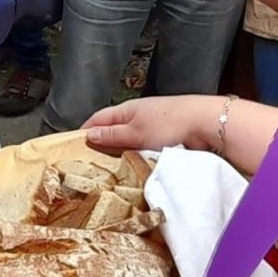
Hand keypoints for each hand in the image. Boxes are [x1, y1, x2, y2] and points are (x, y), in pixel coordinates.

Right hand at [84, 94, 225, 151]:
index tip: (73, 144)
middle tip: (89, 161)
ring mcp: (151, 124)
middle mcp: (137, 114)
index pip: (98, 118)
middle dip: (101, 142)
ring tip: (110, 167)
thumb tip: (90, 134)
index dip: (85, 130)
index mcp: (126, 109)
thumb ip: (113, 134)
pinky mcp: (164, 134)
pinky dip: (136, 153)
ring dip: (120, 149)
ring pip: (128, 138)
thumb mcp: (136, 131)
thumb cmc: (170, 123)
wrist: (204, 122)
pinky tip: (135, 163)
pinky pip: (143, 144)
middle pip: (113, 128)